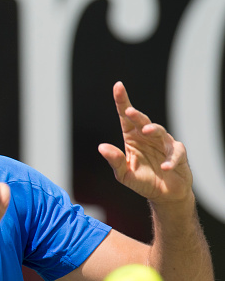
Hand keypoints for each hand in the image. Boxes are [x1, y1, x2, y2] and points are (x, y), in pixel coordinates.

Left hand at [98, 82, 192, 204]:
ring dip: (154, 130)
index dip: (122, 101)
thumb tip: (101, 147)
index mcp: (132, 137)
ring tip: (146, 130)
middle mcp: (147, 137)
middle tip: (129, 112)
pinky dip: (171, 159)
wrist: (164, 194)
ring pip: (160, 132)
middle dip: (137, 115)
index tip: (117, 86)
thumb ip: (115, 161)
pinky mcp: (178, 154)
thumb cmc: (142, 180)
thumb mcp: (124, 174)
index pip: (125, 117)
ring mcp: (164, 144)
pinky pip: (175, 154)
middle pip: (142, 121)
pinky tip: (165, 167)